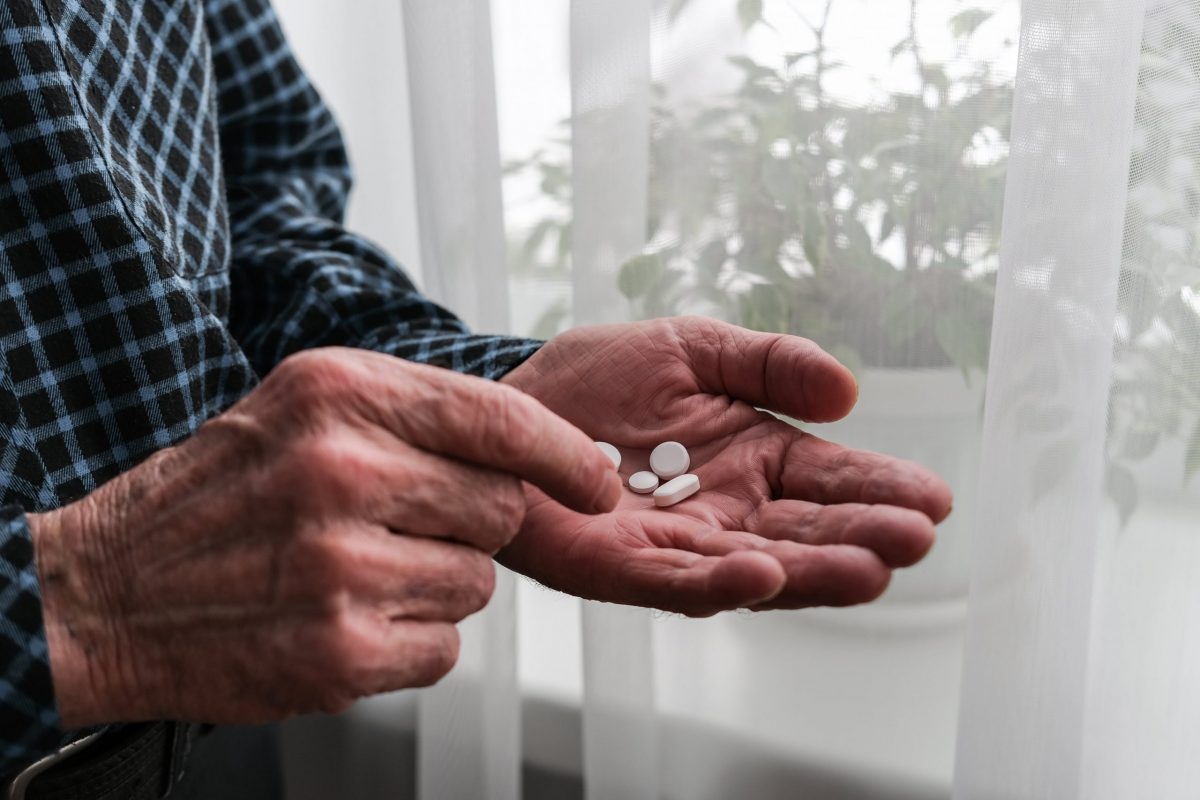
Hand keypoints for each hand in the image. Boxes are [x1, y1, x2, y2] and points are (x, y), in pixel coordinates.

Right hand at [29, 348, 619, 727]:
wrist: (110, 591)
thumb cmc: (222, 494)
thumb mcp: (304, 406)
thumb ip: (414, 414)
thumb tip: (538, 451)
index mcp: (339, 394)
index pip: (500, 418)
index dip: (566, 455)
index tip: (598, 482)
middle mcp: (342, 472)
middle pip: (501, 508)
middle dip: (470, 523)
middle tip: (400, 525)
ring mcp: (341, 567)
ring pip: (476, 582)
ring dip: (436, 584)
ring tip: (356, 571)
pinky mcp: (340, 652)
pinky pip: (444, 646)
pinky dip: (411, 640)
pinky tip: (346, 619)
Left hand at [500, 317, 952, 616]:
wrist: (509, 400)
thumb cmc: (598, 377)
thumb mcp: (693, 348)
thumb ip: (768, 364)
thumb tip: (848, 391)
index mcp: (753, 459)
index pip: (829, 480)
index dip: (880, 489)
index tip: (936, 498)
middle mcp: (725, 513)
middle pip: (804, 533)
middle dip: (861, 538)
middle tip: (916, 539)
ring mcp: (674, 546)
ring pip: (754, 567)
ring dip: (811, 572)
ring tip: (870, 570)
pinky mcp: (616, 567)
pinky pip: (673, 580)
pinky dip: (718, 581)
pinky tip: (764, 574)